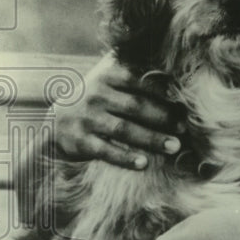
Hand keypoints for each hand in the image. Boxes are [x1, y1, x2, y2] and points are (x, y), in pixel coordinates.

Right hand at [54, 53, 180, 168]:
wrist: (55, 122)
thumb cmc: (96, 100)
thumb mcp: (109, 82)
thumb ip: (135, 76)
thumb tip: (176, 77)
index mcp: (107, 77)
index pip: (138, 80)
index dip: (162, 91)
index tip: (183, 103)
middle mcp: (96, 95)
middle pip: (135, 106)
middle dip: (162, 117)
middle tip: (184, 128)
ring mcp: (87, 119)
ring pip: (123, 129)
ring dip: (151, 139)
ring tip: (173, 147)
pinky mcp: (80, 141)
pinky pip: (106, 151)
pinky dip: (125, 158)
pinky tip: (144, 163)